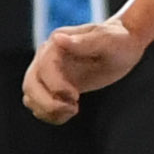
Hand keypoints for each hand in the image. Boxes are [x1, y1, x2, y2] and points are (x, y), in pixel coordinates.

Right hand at [23, 18, 144, 124]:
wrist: (123, 46)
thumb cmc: (118, 40)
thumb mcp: (107, 41)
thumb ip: (83, 41)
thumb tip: (57, 39)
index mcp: (56, 43)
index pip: (43, 68)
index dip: (56, 86)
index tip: (76, 96)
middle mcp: (46, 57)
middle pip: (30, 85)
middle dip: (47, 103)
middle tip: (74, 108)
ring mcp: (48, 73)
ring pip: (31, 97)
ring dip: (48, 111)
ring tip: (74, 110)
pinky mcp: (54, 86)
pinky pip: (40, 105)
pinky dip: (50, 115)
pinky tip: (71, 111)